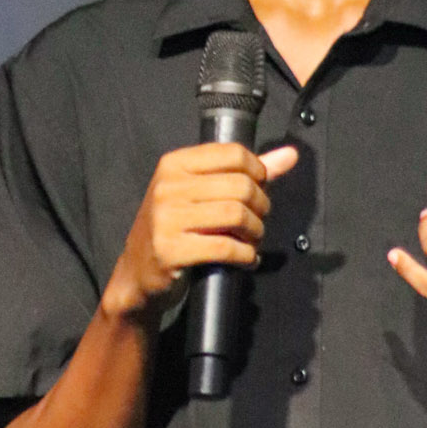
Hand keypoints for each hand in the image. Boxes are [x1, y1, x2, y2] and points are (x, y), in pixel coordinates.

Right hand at [104, 143, 299, 324]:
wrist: (137, 273)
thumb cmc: (174, 228)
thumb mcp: (200, 193)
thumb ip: (245, 172)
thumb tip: (289, 155)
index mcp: (174, 164)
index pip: (234, 153)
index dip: (258, 173)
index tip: (259, 190)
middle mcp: (168, 187)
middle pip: (240, 186)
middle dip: (261, 207)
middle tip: (258, 221)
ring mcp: (167, 219)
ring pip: (237, 215)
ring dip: (255, 232)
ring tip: (252, 240)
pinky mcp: (171, 250)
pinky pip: (226, 248)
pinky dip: (246, 255)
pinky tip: (245, 259)